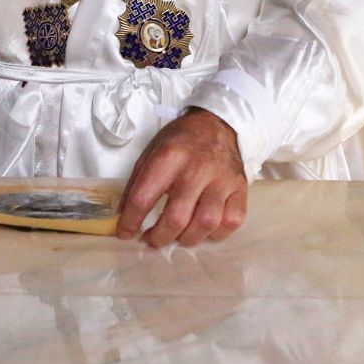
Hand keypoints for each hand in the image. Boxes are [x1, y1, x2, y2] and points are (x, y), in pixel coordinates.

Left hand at [117, 108, 246, 248]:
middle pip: (176, 218)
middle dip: (159, 237)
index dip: (131, 222)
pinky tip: (204, 229)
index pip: (144, 198)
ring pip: (206, 224)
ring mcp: (221, 180)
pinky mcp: (240, 188)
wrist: (218, 124)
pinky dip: (216, 234)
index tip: (126, 233)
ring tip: (178, 236)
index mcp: (169, 157)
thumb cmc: (181, 141)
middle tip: (153, 240)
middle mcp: (196, 169)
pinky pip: (231, 222)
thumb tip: (124, 216)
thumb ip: (136, 184)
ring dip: (187, 239)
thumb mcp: (151, 152)